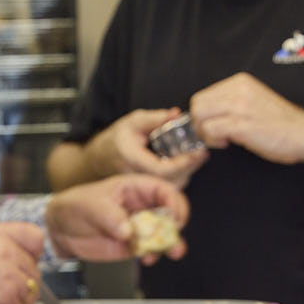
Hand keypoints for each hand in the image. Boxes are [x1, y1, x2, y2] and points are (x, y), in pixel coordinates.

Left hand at [44, 174, 189, 262]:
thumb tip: (128, 231)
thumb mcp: (90, 206)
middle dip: (176, 226)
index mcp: (135, 188)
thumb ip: (109, 216)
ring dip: (171, 244)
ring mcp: (139, 227)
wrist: (59, 229)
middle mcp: (142, 206)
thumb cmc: (75, 206)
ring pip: (164, 234)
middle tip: (174, 238)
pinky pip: (151, 249)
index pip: (163, 190)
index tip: (174, 217)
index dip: (174, 202)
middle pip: (170, 213)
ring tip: (171, 252)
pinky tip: (147, 258)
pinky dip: (154, 255)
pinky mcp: (134, 245)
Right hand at [83, 109, 205, 185]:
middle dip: (190, 168)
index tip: (196, 153)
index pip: (160, 170)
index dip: (181, 164)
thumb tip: (176, 114)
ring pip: (171, 186)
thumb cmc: (117, 139)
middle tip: (202, 153)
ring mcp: (142, 186)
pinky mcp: (148, 189)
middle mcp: (136, 177)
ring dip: (187, 172)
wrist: (100, 158)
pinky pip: (168, 187)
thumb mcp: (133, 121)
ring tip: (197, 157)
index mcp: (132, 159)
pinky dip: (181, 176)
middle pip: (170, 181)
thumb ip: (155, 118)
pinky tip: (187, 163)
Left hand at [189, 74, 303, 164]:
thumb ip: (232, 103)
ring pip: (199, 116)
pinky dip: (213, 140)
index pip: (203, 95)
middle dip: (199, 123)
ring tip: (222, 139)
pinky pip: (210, 130)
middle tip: (213, 135)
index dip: (204, 114)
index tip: (214, 125)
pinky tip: (228, 142)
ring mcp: (240, 106)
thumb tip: (207, 115)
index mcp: (240, 82)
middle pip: (197, 104)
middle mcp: (238, 89)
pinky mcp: (241, 124)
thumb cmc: (282, 124)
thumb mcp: (253, 102)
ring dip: (205, 132)